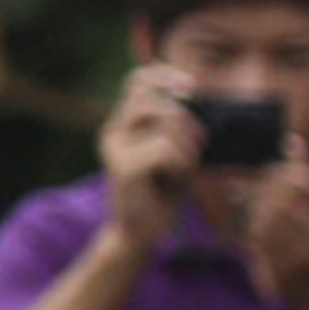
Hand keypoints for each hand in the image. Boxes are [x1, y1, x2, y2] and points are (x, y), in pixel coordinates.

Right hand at [103, 63, 203, 254]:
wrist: (139, 233)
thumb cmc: (162, 191)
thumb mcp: (174, 150)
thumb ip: (178, 125)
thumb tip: (193, 98)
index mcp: (124, 123)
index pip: (138, 79)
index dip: (166, 75)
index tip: (191, 88)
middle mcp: (113, 131)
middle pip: (155, 96)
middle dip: (184, 117)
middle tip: (195, 144)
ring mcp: (115, 149)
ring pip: (165, 118)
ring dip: (188, 140)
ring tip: (185, 163)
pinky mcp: (124, 169)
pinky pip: (165, 147)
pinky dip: (182, 160)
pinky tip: (178, 176)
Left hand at [242, 149, 308, 309]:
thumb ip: (301, 179)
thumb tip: (291, 141)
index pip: (299, 177)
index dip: (270, 173)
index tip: (251, 177)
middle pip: (279, 198)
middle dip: (254, 196)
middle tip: (238, 196)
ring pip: (265, 224)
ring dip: (249, 220)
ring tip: (247, 223)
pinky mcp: (294, 271)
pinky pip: (259, 249)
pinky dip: (249, 244)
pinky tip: (249, 246)